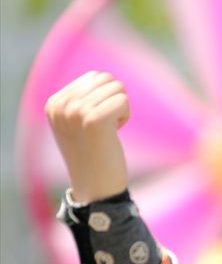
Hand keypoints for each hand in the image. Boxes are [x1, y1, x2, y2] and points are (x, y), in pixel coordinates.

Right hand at [44, 71, 129, 204]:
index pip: (93, 76)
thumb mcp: (76, 123)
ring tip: (108, 131)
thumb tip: (103, 77)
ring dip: (120, 110)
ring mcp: (75, 111)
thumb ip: (82, 99)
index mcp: (54, 103)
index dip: (105, 99)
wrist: (95, 186)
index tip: (96, 124)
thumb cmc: (93, 155)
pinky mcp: (94, 119)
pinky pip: (123, 101)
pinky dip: (125, 116)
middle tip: (106, 127)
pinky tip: (114, 134)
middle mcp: (61, 104)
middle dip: (114, 102)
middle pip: (106, 79)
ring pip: (117, 88)